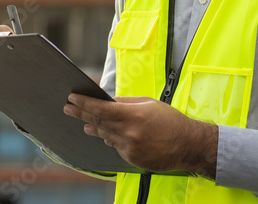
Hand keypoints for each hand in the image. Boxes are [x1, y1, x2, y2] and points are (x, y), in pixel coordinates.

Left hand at [63, 94, 217, 177]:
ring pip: (105, 136)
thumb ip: (126, 103)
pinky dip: (113, 139)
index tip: (72, 98)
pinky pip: (117, 147)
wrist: (189, 145)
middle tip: (68, 108)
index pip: (101, 109)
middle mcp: (129, 133)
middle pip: (98, 122)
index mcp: (133, 115)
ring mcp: (129, 148)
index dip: (84, 103)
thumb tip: (107, 101)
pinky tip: (111, 135)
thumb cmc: (170, 120)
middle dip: (81, 114)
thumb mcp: (149, 103)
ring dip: (94, 128)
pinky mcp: (131, 159)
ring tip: (85, 122)